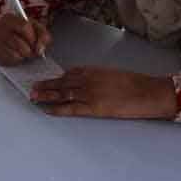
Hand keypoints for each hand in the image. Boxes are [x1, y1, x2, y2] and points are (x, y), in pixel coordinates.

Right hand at [0, 14, 51, 66]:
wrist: (10, 38)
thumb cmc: (24, 33)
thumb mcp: (36, 29)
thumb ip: (43, 36)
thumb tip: (40, 50)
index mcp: (9, 18)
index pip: (24, 26)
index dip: (32, 37)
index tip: (34, 42)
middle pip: (20, 44)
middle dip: (29, 50)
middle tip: (32, 51)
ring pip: (15, 54)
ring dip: (23, 56)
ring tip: (24, 52)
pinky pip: (9, 60)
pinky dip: (16, 60)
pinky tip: (16, 55)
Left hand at [31, 67, 177, 119]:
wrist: (148, 92)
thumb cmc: (136, 83)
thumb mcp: (114, 74)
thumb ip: (99, 77)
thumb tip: (91, 81)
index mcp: (94, 70)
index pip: (70, 73)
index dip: (57, 78)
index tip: (48, 79)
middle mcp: (87, 80)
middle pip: (62, 83)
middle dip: (46, 85)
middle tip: (33, 87)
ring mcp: (89, 94)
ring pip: (62, 94)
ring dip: (46, 95)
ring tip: (34, 97)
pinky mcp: (93, 108)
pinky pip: (70, 108)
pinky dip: (57, 108)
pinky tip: (47, 109)